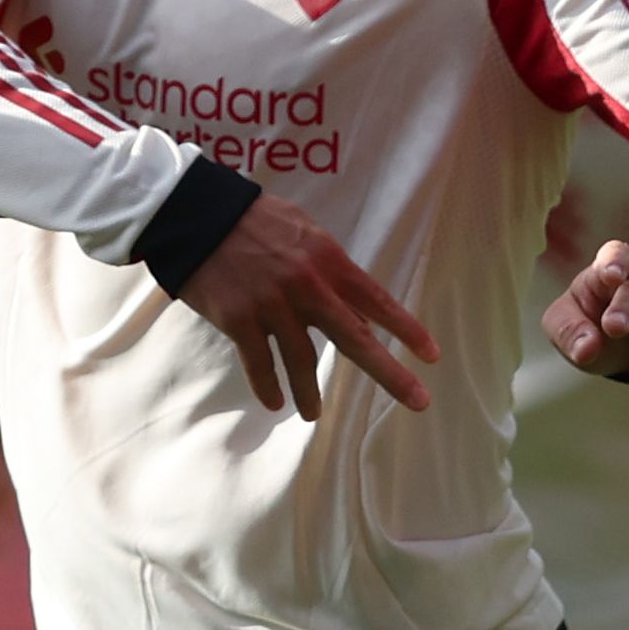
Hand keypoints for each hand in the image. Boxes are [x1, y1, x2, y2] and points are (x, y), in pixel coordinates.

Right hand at [174, 194, 436, 418]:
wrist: (197, 214)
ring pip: (301, 362)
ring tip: (313, 415)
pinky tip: (275, 403)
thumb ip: (331, 270)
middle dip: (391, 374)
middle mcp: (308, 287)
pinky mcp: (238, 319)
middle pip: (355, 339)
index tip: (431, 356)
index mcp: (329, 261)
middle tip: (419, 402)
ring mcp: (272, 306)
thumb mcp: (305, 233)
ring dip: (310, 394)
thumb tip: (356, 313)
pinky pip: (259, 364)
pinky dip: (269, 387)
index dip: (407, 330)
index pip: (378, 301)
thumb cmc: (254, 220)